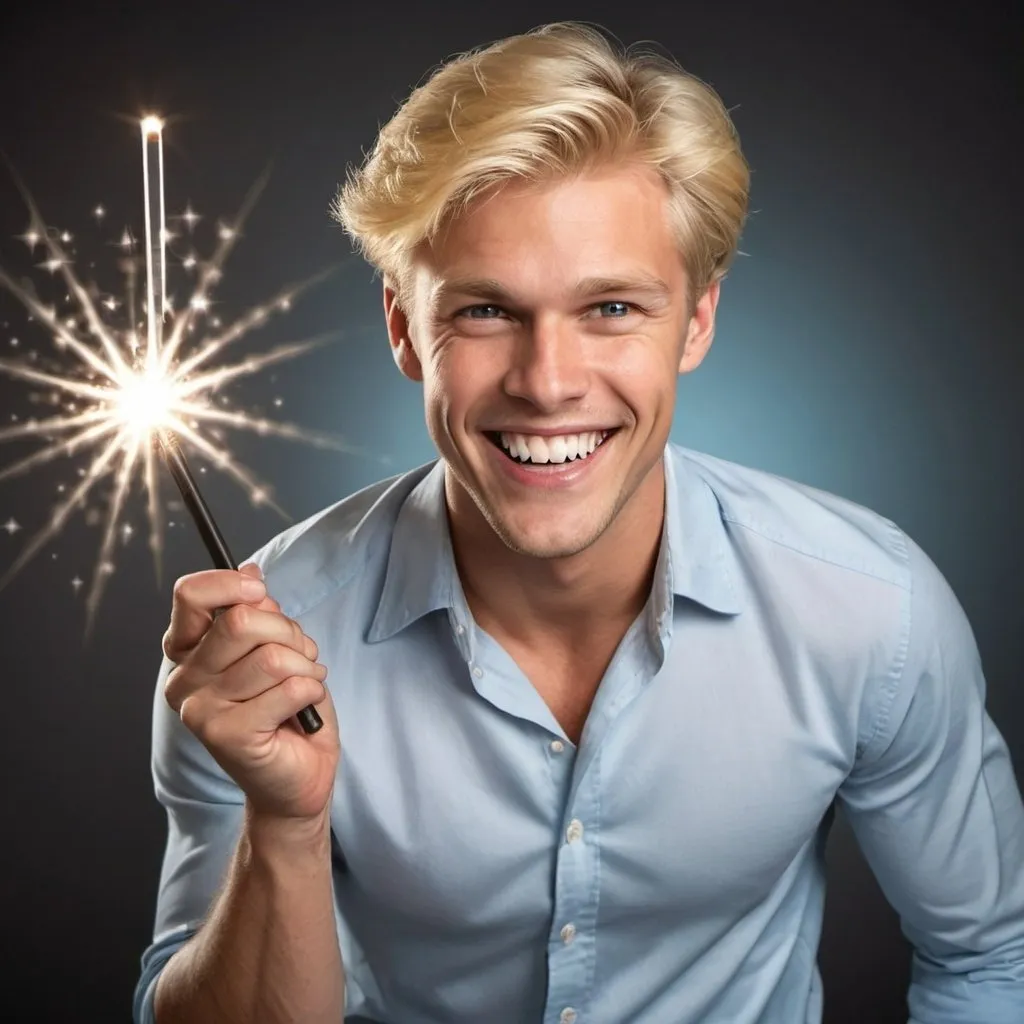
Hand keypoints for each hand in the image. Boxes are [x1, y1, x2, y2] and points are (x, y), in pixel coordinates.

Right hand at [162, 563, 339, 823]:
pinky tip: (303, 711)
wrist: (300, 774)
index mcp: (189, 650)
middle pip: (241, 622)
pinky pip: (289, 689)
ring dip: (306, 667)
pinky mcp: (226, 736)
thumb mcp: (276, 646)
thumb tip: (249, 572)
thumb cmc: (287, 707)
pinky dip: (311, 692)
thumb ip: (257, 613)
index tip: (259, 590)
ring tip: (303, 685)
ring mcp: (200, 710)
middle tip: (299, 657)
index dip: (231, 585)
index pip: (190, 595)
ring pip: (272, 657)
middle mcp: (183, 679)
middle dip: (289, 633)